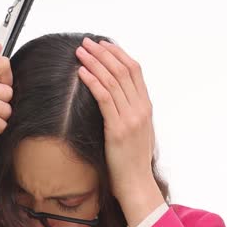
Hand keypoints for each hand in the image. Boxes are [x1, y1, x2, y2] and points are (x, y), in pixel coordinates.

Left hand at [74, 38, 164, 224]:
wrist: (136, 184)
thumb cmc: (132, 163)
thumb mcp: (137, 133)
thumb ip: (130, 114)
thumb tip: (119, 100)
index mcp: (146, 107)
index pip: (134, 70)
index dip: (118, 53)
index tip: (103, 44)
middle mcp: (141, 109)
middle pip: (123, 70)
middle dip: (103, 52)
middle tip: (87, 42)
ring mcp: (131, 118)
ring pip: (113, 80)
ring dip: (95, 62)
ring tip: (81, 52)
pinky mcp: (118, 129)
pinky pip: (104, 98)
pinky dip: (92, 82)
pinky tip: (82, 73)